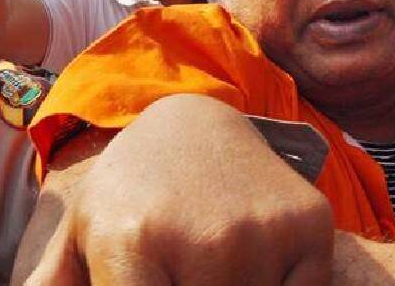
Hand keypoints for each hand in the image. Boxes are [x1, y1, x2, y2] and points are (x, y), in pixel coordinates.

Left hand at [22, 95, 332, 284]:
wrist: (196, 124)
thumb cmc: (132, 188)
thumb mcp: (81, 233)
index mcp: (132, 242)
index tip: (160, 282)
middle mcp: (206, 239)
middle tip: (184, 267)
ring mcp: (266, 232)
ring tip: (213, 265)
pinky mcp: (313, 223)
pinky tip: (256, 262)